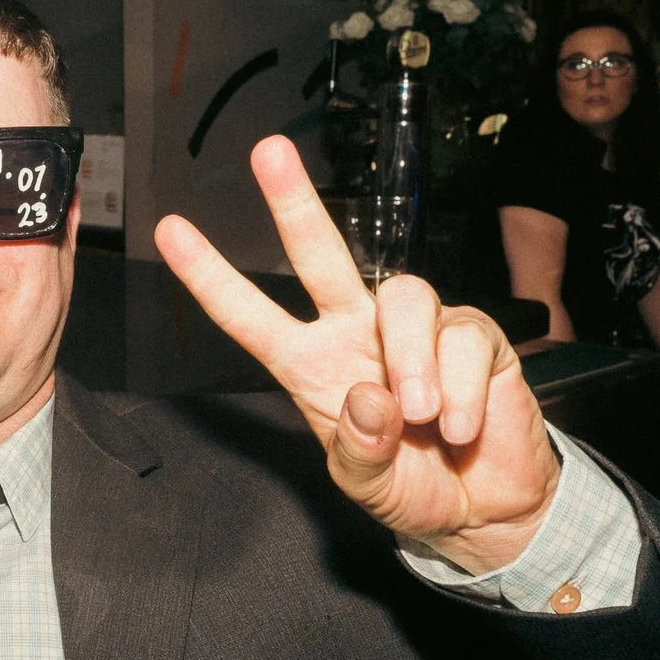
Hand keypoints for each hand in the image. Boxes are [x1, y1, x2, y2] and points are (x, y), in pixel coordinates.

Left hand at [156, 137, 563, 575]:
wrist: (488, 506)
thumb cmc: (414, 487)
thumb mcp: (369, 486)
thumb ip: (360, 451)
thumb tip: (369, 398)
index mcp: (313, 367)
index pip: (252, 317)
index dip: (210, 277)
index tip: (170, 232)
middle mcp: (358, 333)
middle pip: (321, 256)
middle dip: (294, 203)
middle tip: (268, 153)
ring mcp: (416, 331)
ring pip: (406, 296)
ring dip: (412, 359)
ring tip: (422, 416)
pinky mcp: (475, 336)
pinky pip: (464, 339)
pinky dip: (461, 391)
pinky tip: (461, 428)